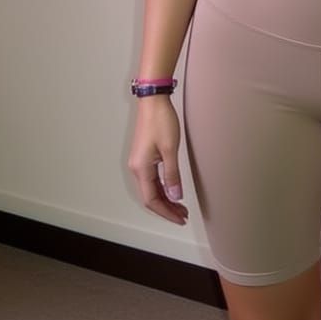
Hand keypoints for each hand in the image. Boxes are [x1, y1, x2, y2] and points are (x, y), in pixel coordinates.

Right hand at [128, 97, 189, 225]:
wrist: (153, 101)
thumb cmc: (161, 121)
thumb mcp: (170, 150)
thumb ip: (172, 175)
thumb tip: (175, 196)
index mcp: (141, 169)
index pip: (152, 200)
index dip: (166, 212)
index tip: (181, 218)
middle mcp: (136, 168)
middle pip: (150, 197)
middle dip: (167, 208)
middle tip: (183, 215)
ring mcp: (139, 162)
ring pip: (151, 188)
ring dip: (165, 199)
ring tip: (180, 207)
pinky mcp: (144, 156)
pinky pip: (152, 179)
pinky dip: (162, 188)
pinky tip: (172, 191)